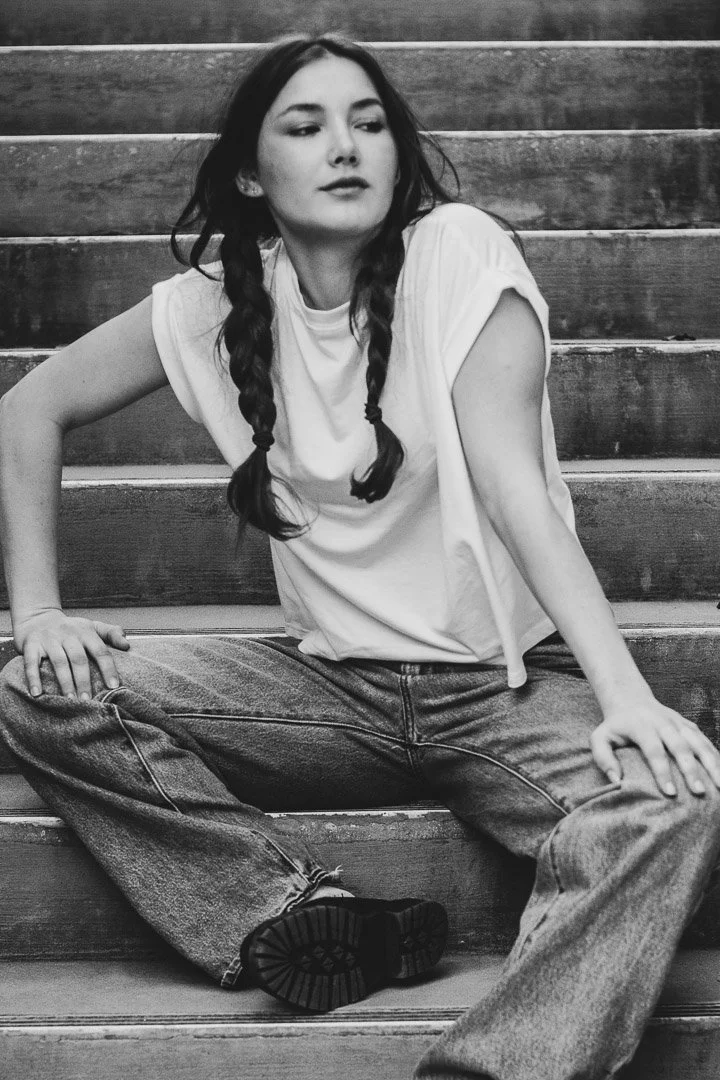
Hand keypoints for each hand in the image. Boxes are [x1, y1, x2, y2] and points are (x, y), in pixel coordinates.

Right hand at [14, 609, 129, 699]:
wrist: (37, 617)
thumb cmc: (70, 628)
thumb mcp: (91, 626)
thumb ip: (111, 633)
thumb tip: (127, 646)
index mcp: (86, 632)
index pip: (100, 650)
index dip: (107, 668)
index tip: (113, 686)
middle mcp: (68, 634)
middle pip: (79, 659)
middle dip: (84, 680)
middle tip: (88, 700)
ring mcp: (49, 639)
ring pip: (59, 662)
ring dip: (65, 682)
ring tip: (70, 700)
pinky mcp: (31, 645)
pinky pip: (32, 662)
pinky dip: (33, 678)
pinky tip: (37, 693)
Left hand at [591, 698, 719, 797]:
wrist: (631, 699)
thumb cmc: (615, 726)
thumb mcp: (600, 737)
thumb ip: (603, 757)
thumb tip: (616, 780)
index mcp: (642, 726)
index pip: (654, 750)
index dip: (662, 771)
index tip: (670, 793)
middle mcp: (664, 723)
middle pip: (680, 746)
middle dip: (691, 770)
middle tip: (698, 792)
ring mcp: (679, 723)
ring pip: (699, 742)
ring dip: (712, 764)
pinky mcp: (690, 726)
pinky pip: (706, 742)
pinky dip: (717, 757)